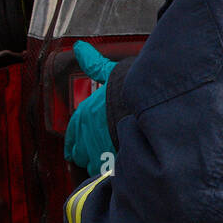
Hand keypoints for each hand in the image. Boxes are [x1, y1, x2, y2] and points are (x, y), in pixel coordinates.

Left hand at [65, 41, 116, 176]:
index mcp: (83, 117)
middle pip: (80, 155)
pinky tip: (125, 167)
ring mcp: (98, 154)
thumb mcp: (111, 72)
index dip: (77, 141)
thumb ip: (94, 64)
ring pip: (94, 166)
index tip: (80, 146)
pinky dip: (116, 172)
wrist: (150, 108)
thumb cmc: (129, 89)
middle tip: (101, 152)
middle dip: (90, 154)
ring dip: (103, 163)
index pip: (72, 137)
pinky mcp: (114, 166)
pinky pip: (109, 175)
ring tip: (116, 159)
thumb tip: (79, 47)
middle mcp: (86, 138)